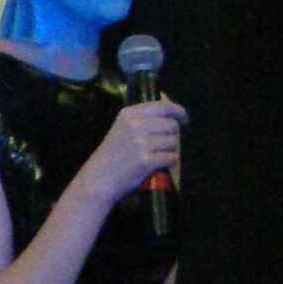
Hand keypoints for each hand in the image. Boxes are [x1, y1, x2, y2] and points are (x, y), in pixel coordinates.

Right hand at [69, 99, 185, 208]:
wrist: (99, 179)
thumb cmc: (113, 154)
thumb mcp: (123, 127)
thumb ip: (144, 116)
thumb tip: (169, 104)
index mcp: (129, 113)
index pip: (164, 106)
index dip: (179, 112)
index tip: (184, 119)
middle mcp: (135, 125)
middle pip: (172, 125)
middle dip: (174, 136)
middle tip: (166, 145)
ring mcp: (141, 143)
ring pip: (173, 142)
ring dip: (171, 150)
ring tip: (158, 156)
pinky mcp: (146, 160)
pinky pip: (171, 158)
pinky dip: (169, 163)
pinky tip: (158, 166)